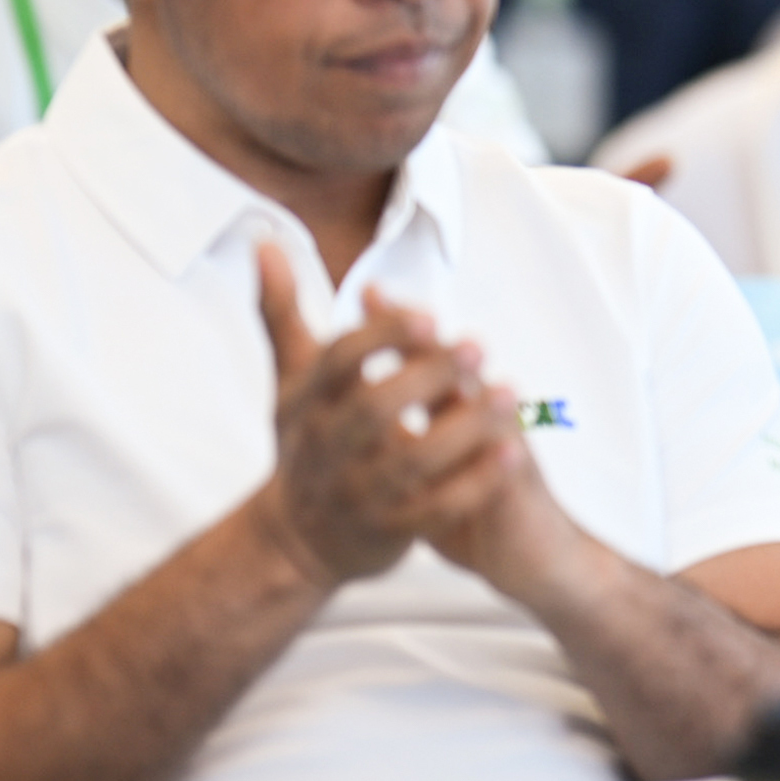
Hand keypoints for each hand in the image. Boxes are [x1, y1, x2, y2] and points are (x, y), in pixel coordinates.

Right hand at [249, 245, 523, 592]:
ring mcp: (358, 491)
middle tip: (477, 346)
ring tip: (510, 392)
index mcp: (307, 402)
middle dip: (426, 377)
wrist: (293, 538)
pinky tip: (515, 452)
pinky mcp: (390, 529)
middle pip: (374, 410)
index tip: (430, 314)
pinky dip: (475, 483)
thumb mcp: (290, 377)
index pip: (340, 362)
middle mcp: (328, 446)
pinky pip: (436, 509)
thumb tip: (265, 242)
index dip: (382, 337)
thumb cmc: (305, 439)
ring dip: (463, 428)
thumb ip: (283, 311)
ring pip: (411, 460)